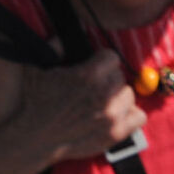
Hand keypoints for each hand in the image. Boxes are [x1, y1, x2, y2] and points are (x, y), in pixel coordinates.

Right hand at [9, 50, 147, 164]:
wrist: (34, 137)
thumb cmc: (34, 101)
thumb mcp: (37, 67)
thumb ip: (54, 47)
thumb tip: (64, 35)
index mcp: (87, 75)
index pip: (112, 57)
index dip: (101, 61)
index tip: (94, 67)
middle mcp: (103, 94)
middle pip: (120, 77)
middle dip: (108, 79)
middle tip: (94, 87)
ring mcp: (111, 116)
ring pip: (129, 95)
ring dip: (118, 97)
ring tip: (103, 101)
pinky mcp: (115, 134)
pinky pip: (140, 117)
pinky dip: (131, 114)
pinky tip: (116, 115)